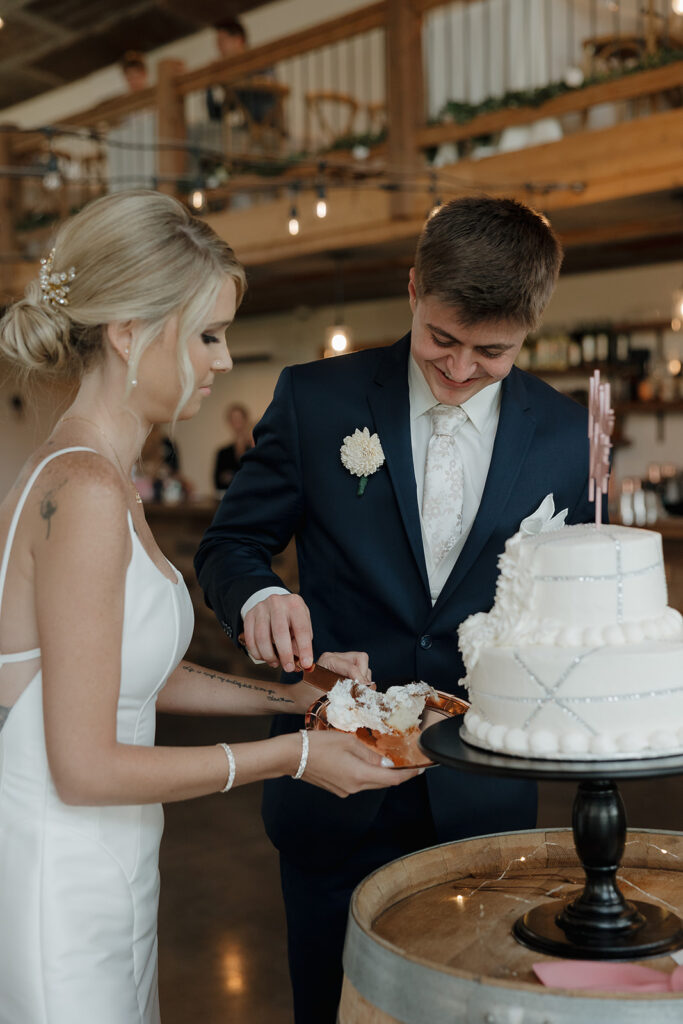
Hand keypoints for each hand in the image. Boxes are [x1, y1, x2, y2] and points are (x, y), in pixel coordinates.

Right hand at [243, 593, 312, 672]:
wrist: (275, 604)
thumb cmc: (291, 618)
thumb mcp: (302, 624)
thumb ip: (301, 642)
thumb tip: (302, 664)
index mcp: (295, 604)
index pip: (301, 629)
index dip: (304, 648)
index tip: (306, 664)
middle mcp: (277, 603)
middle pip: (280, 633)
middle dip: (285, 654)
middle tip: (288, 668)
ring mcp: (261, 608)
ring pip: (262, 637)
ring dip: (269, 655)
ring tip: (275, 663)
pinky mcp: (249, 616)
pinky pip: (250, 639)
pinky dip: (256, 653)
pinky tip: (264, 657)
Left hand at [289, 652, 372, 714]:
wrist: (299, 698)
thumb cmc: (308, 697)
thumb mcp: (325, 696)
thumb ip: (345, 693)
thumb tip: (365, 693)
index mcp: (329, 660)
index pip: (351, 667)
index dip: (361, 680)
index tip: (366, 691)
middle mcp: (336, 657)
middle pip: (361, 659)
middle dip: (363, 676)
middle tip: (360, 691)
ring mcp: (341, 661)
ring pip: (363, 666)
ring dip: (362, 680)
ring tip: (355, 693)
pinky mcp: (345, 668)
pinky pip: (360, 671)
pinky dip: (361, 682)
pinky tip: (354, 691)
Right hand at [303, 730, 420, 796]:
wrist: (292, 756)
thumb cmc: (318, 745)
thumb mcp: (348, 742)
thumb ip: (370, 753)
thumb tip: (385, 763)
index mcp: (360, 774)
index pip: (392, 778)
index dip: (409, 775)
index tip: (420, 769)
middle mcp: (355, 787)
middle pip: (383, 782)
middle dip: (396, 774)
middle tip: (407, 764)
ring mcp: (345, 790)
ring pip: (370, 782)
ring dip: (379, 773)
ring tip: (384, 759)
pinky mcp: (338, 789)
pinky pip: (358, 782)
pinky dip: (365, 774)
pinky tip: (362, 762)